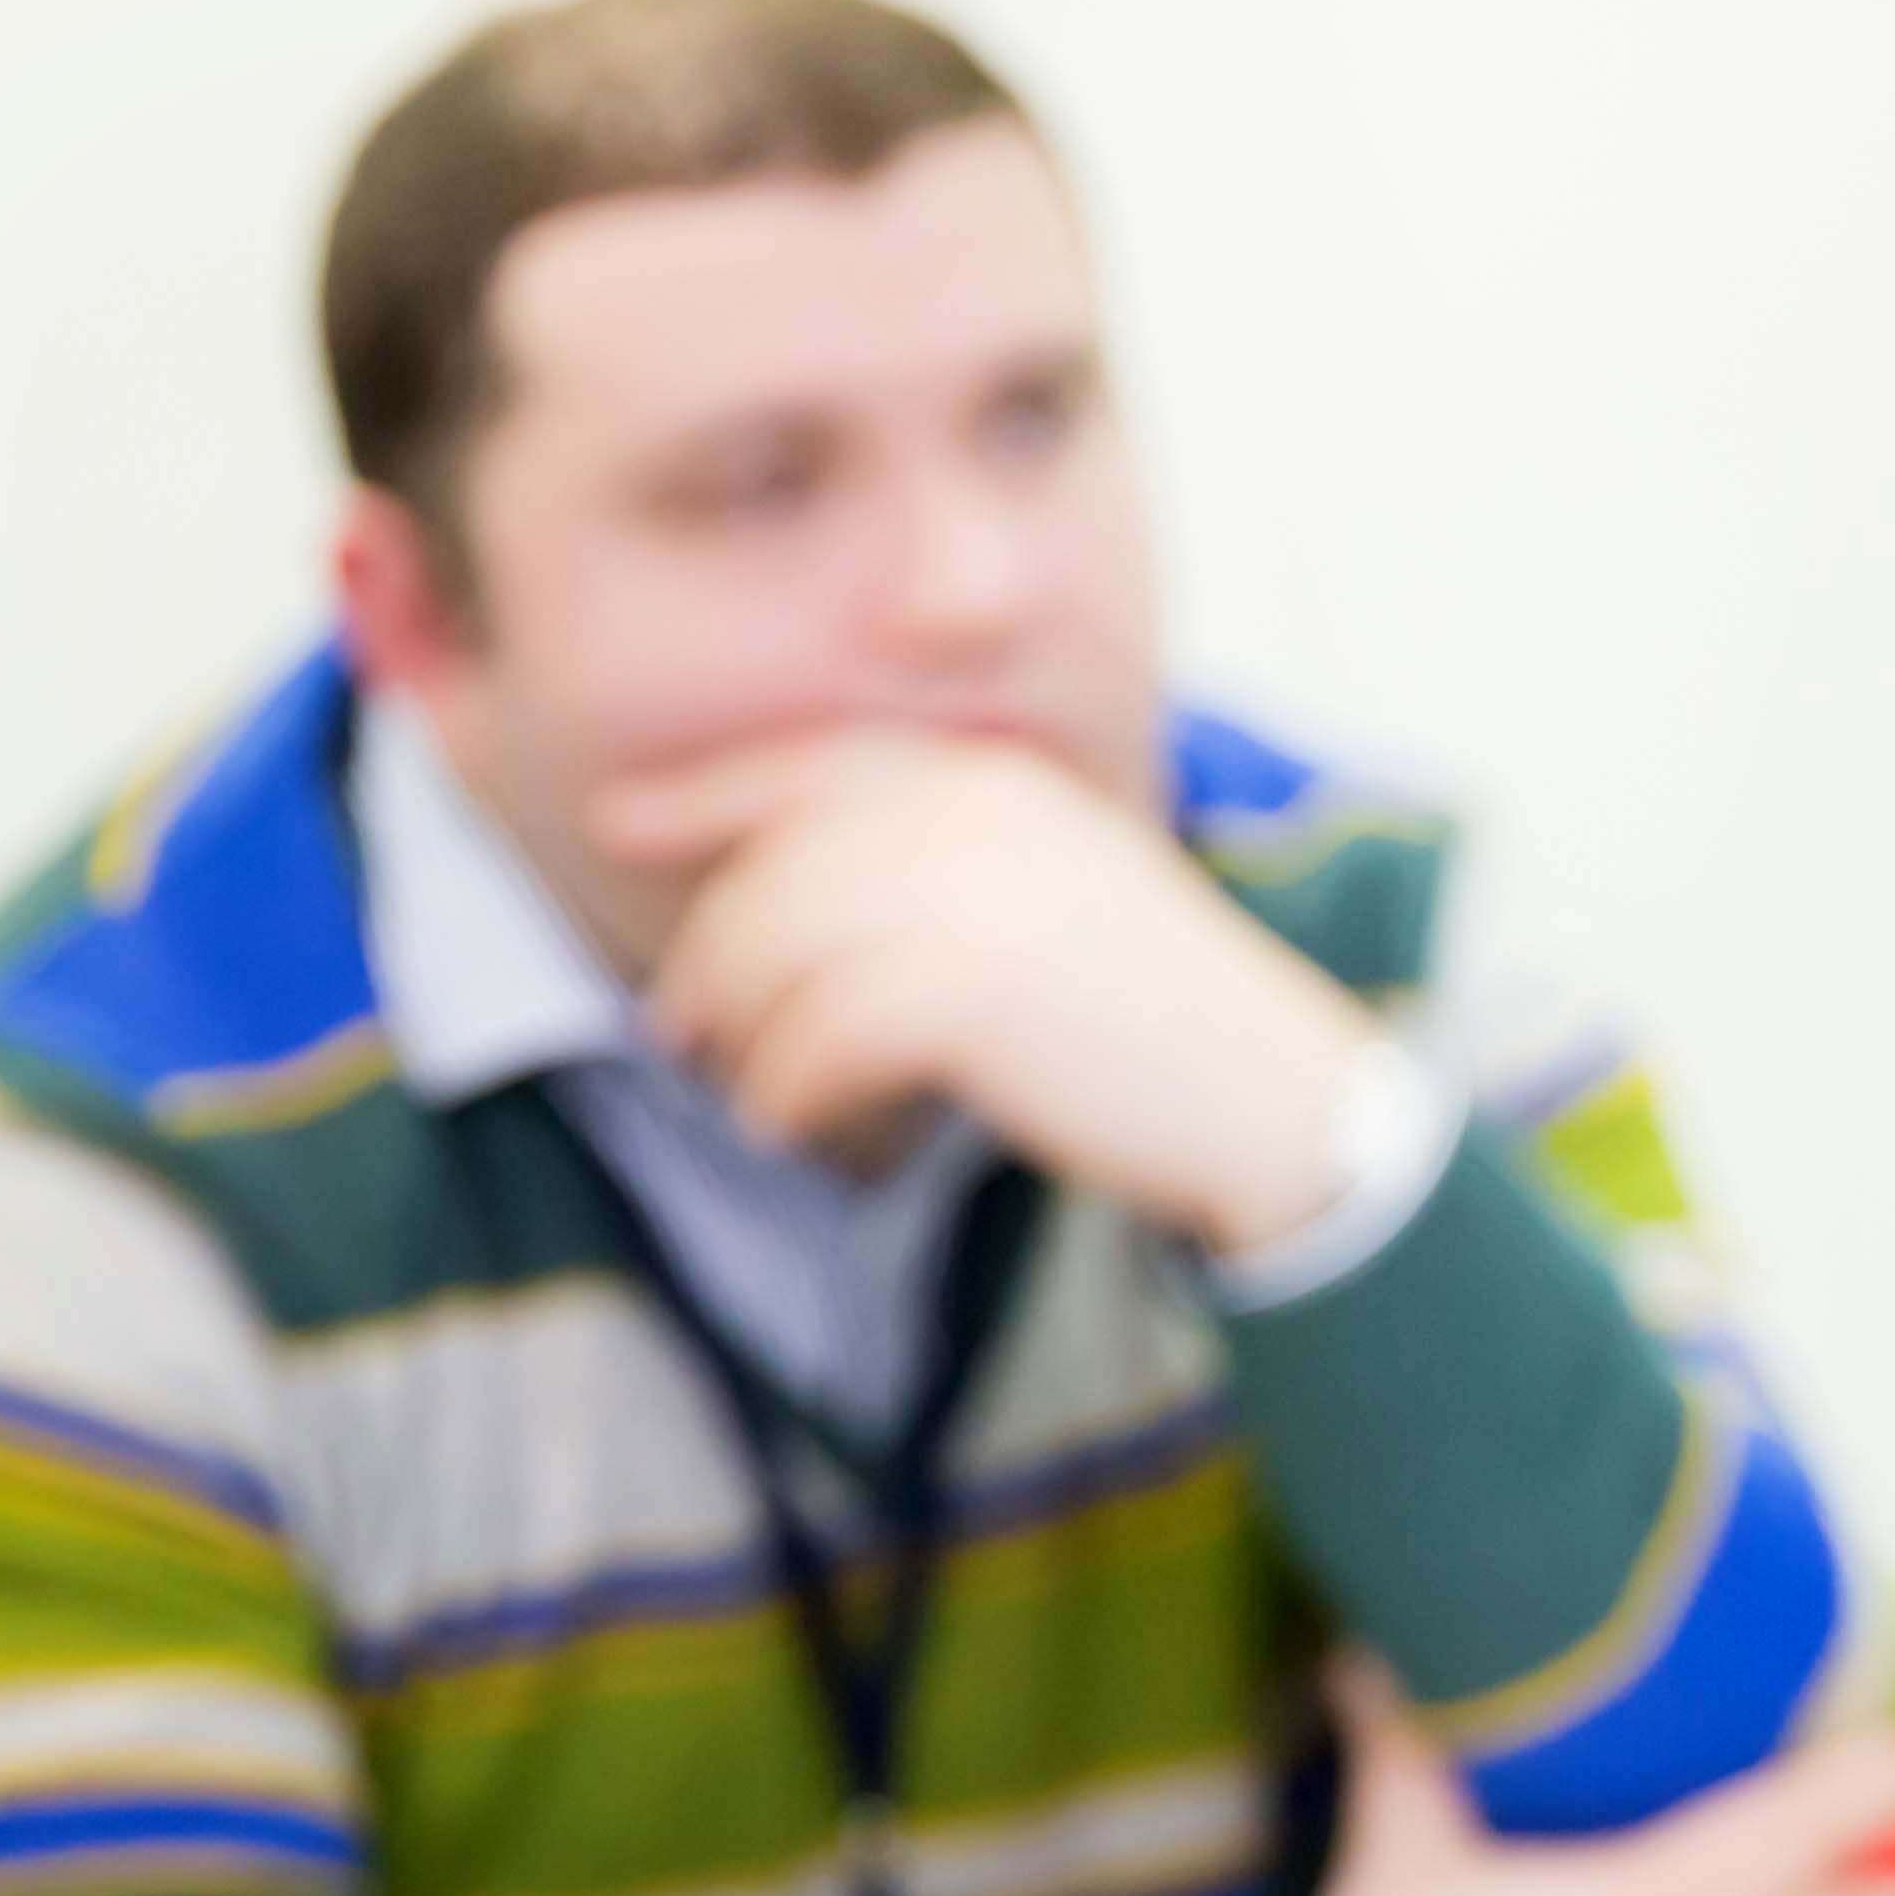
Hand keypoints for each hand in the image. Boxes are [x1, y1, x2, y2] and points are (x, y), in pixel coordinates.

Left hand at [596, 730, 1381, 1253]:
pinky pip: (813, 1039)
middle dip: (709, 961)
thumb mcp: (1062, 900)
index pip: (813, 770)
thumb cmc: (1165, 1023)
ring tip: (755, 1096)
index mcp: (998, 782)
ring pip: (773, 957)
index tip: (615, 823)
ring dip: (741, 1038)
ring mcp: (969, 897)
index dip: (702, 795)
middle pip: (772, 877)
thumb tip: (788, 911)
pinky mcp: (964, 991)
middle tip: (682, 1035)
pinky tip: (796, 1125)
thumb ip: (949, 873)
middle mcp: (975, 817)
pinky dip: (785, 1092)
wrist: (1278, 1100)